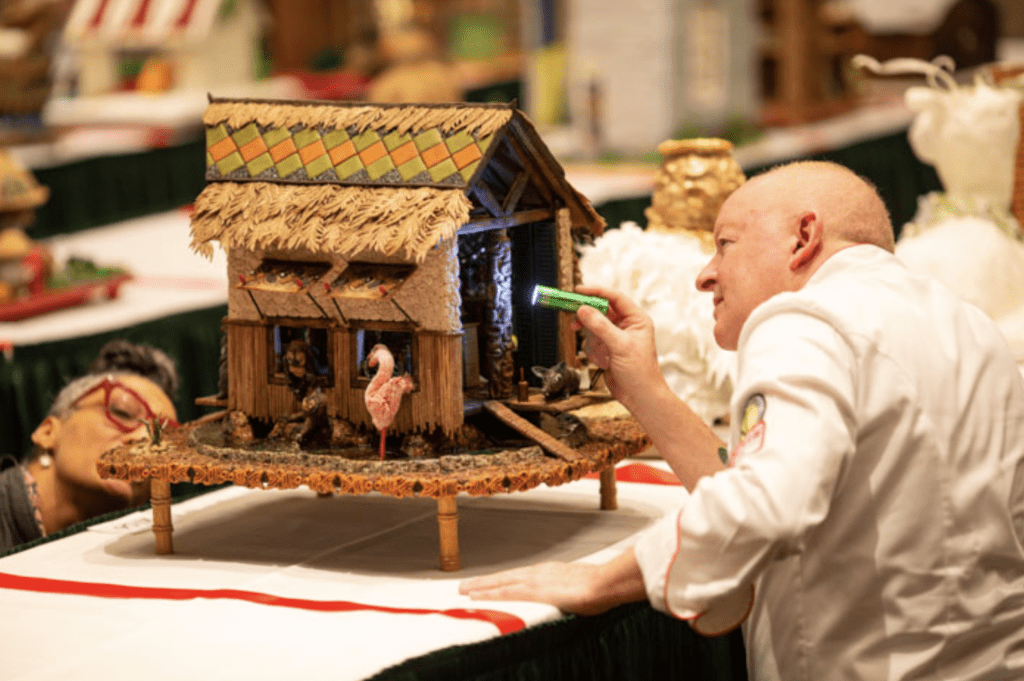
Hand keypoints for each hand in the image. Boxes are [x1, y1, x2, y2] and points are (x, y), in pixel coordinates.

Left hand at [459, 552, 646, 616]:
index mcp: (549, 572)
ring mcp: (535, 580)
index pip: (518, 578)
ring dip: (482, 586)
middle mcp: (539, 572)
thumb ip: (568, 593)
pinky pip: (506, 591)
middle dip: (485, 583)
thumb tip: (568, 599)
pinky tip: (478, 596)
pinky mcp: (535, 589)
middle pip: (505, 578)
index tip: (488, 585)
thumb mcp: (579, 588)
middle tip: (465, 586)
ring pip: (501, 583)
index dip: (501, 582)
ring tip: (465, 591)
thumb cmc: (599, 587)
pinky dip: (490, 593)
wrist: (605, 583)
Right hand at [573, 286, 665, 410]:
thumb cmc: (640, 372)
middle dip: (589, 320)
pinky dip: (594, 352)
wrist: (640, 397)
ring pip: (592, 328)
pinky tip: (603, 362)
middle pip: (600, 311)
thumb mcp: (620, 346)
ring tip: (603, 355)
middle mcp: (626, 325)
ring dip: (593, 342)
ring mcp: (615, 337)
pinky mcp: (607, 349)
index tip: (578, 291)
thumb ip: (600, 326)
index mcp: (636, 319)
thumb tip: (583, 309)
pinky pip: (591, 342)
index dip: (596, 292)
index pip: (614, 297)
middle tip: (575, 321)